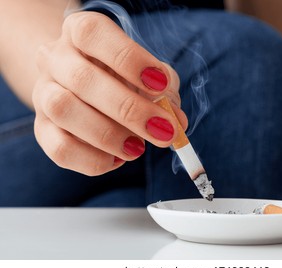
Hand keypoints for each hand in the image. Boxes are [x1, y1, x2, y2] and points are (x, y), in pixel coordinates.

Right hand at [32, 11, 187, 175]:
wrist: (79, 86)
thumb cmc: (120, 76)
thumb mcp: (147, 74)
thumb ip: (165, 93)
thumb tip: (177, 122)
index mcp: (79, 33)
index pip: (93, 34)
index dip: (129, 59)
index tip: (160, 84)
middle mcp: (55, 59)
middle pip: (82, 79)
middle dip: (129, 110)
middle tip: (163, 131)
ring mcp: (43, 94)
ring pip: (64, 111)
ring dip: (109, 136)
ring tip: (138, 148)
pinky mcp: (42, 129)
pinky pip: (60, 149)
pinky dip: (94, 159)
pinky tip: (118, 158)